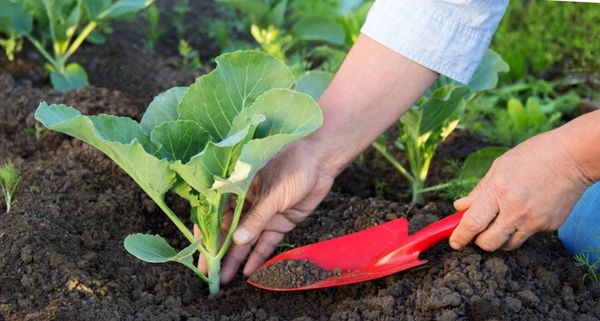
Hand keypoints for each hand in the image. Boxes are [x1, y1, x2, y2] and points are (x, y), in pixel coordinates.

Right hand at [197, 140, 337, 282]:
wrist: (321, 161)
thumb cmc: (292, 166)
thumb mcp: (272, 193)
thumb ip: (255, 218)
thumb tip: (237, 241)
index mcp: (237, 189)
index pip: (216, 214)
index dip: (207, 234)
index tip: (200, 253)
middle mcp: (247, 203)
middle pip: (229, 231)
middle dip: (219, 252)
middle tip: (209, 273)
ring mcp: (264, 214)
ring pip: (247, 240)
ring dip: (236, 258)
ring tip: (225, 278)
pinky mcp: (281, 222)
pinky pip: (267, 242)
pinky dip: (259, 256)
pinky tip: (249, 271)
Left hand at [449, 128, 592, 251]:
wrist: (573, 157)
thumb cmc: (533, 156)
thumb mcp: (499, 167)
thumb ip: (478, 191)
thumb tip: (460, 207)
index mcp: (498, 192)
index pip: (472, 224)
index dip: (460, 237)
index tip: (454, 242)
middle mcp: (515, 210)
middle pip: (488, 243)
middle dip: (478, 241)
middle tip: (477, 232)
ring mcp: (534, 221)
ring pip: (508, 245)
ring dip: (499, 238)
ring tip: (500, 222)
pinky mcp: (549, 226)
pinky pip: (527, 235)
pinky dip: (520, 228)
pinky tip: (526, 211)